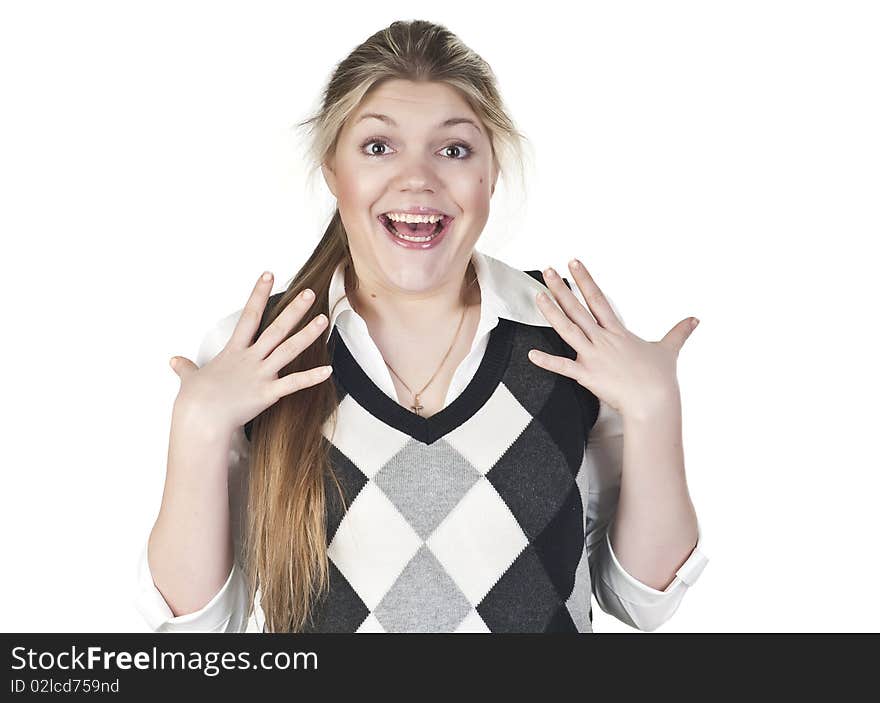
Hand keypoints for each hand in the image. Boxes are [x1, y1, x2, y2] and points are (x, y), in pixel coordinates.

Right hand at [169, 272, 332, 435]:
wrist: (199, 419)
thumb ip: (186, 368)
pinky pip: (294, 384)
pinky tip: (328, 370)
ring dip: (307, 335)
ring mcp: (260, 374)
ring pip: (288, 350)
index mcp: (234, 351)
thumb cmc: (194, 401)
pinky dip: (312, 377)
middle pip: (275, 329)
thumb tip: (174, 361)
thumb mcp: (189, 379)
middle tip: (310, 293)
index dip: (259, 294)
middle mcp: (250, 359)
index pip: (249, 315)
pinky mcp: (268, 393)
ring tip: (324, 320)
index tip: (269, 275)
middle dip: (294, 310)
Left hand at [527, 259, 698, 418]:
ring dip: (551, 312)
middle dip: (561, 289)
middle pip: (577, 309)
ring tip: (538, 296)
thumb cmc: (660, 379)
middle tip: (547, 271)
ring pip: (567, 330)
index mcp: (618, 332)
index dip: (584, 280)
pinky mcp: (587, 375)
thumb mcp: (669, 350)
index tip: (573, 264)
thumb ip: (679, 332)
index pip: (598, 299)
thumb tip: (695, 320)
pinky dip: (546, 361)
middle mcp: (603, 340)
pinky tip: (531, 354)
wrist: (655, 401)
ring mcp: (593, 356)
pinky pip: (563, 367)